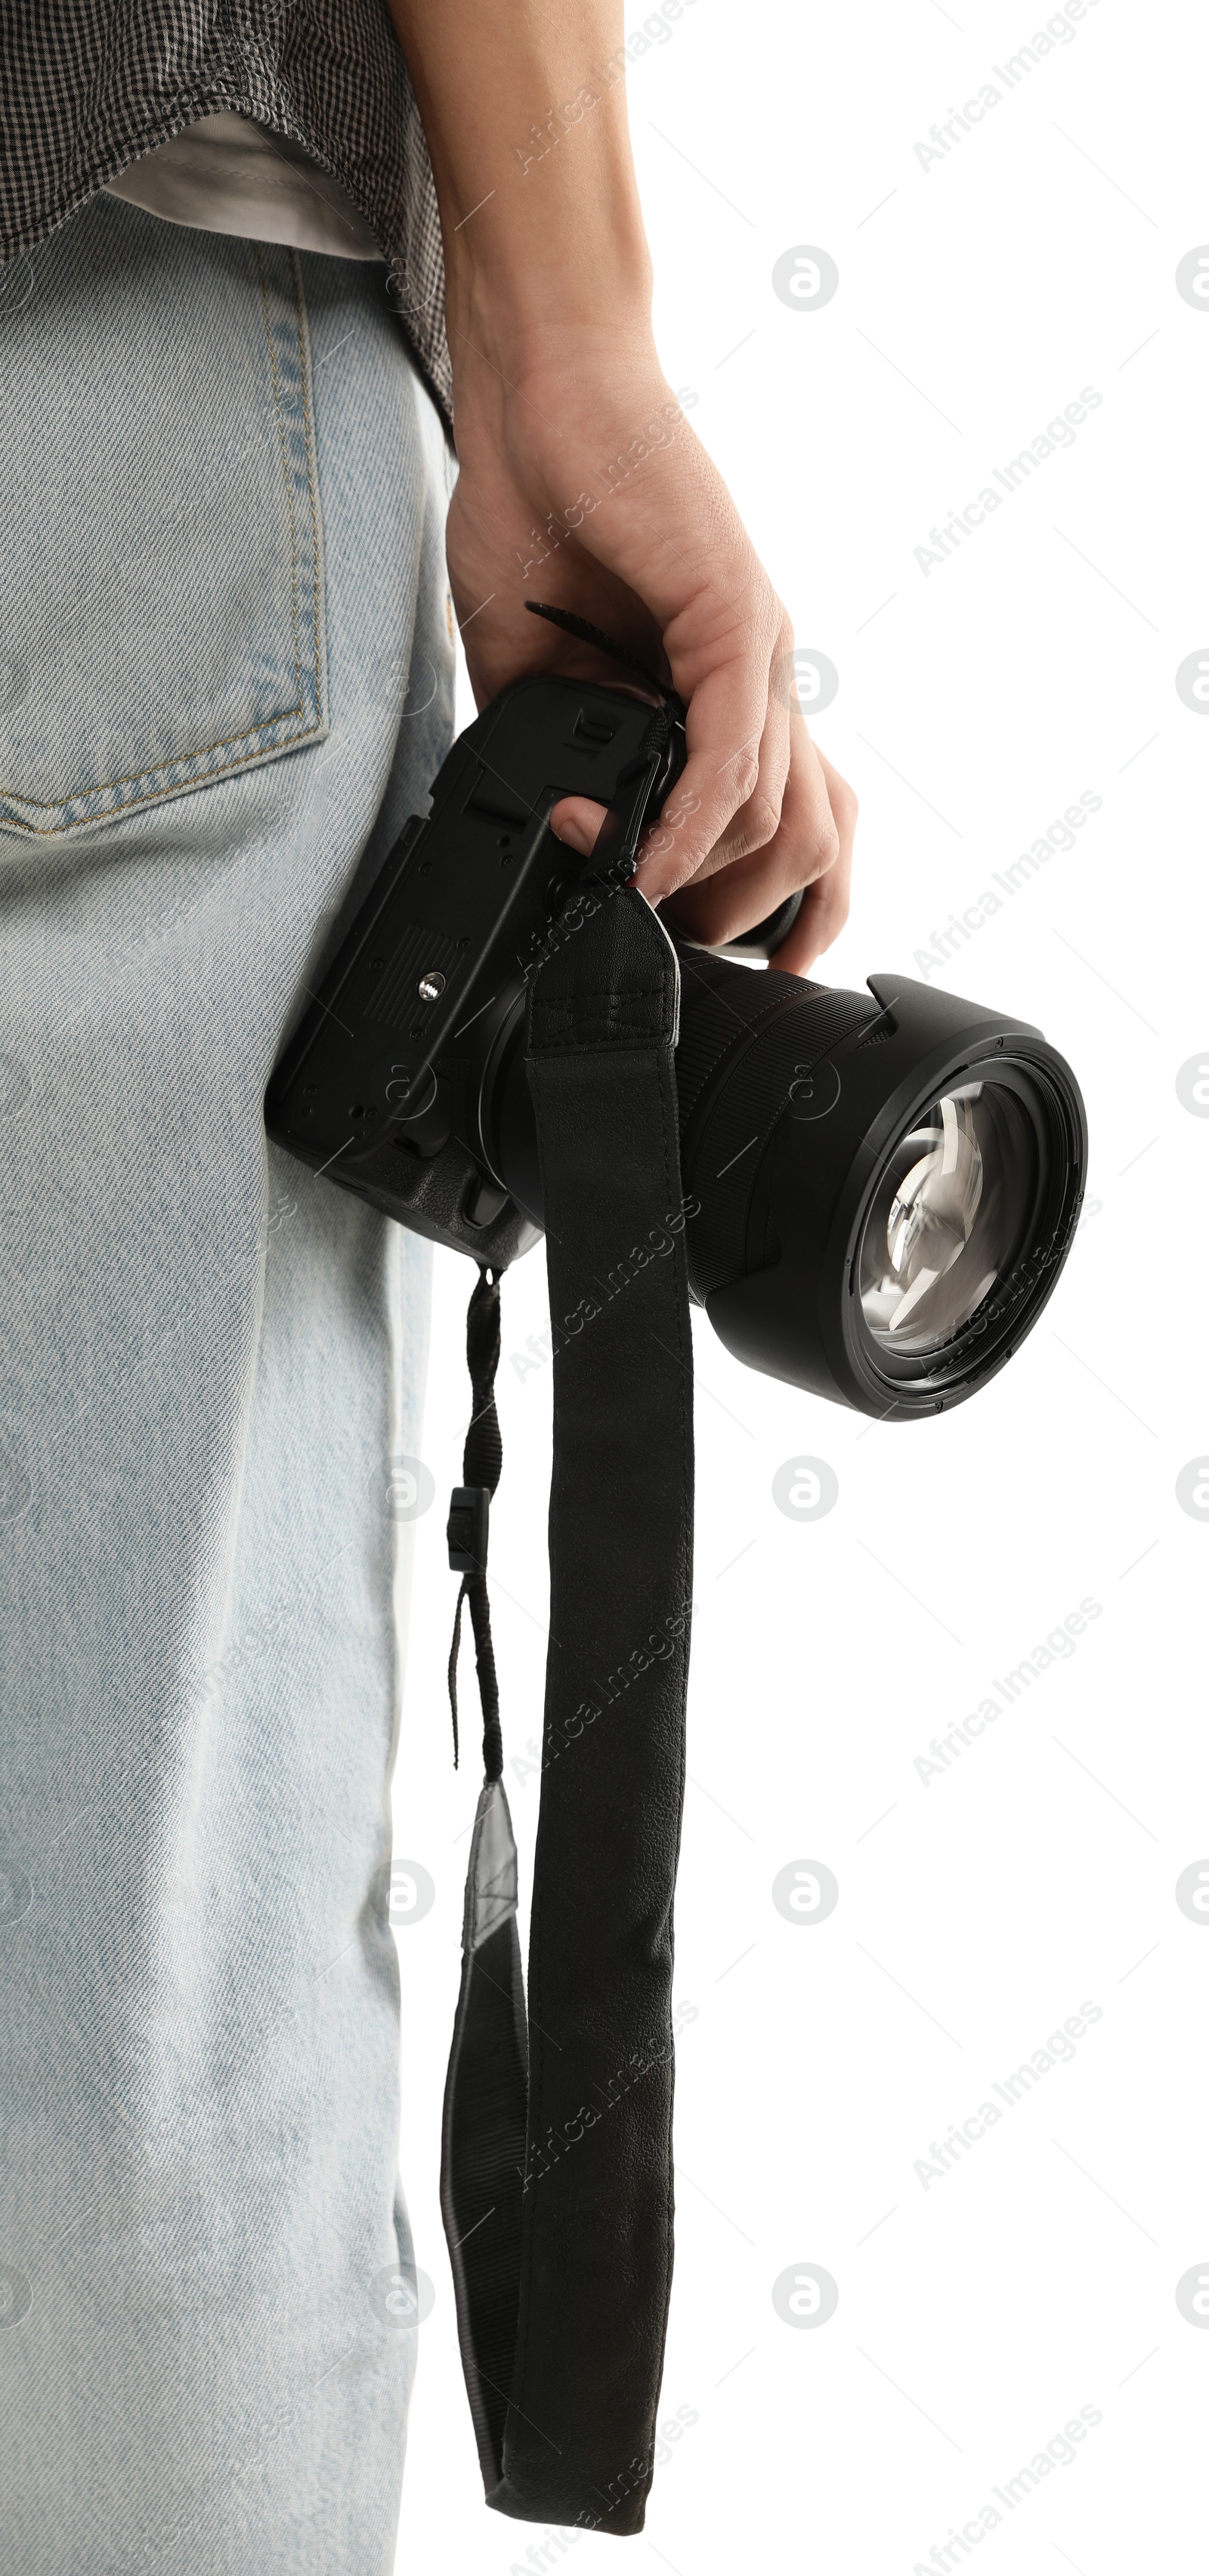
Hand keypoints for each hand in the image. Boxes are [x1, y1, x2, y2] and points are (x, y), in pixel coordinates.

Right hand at [445, 329, 856, 975]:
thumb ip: (556, 749)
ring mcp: (759, 652)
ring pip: (779, 816)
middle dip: (742, 922)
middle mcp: (760, 679)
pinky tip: (641, 861)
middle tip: (662, 944)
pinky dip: (688, 827)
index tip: (682, 949)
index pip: (784, 823)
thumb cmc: (539, 502)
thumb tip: (551, 830)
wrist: (538, 391)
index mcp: (721, 692)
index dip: (755, 907)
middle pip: (808, 843)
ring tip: (626, 896)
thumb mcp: (530, 665)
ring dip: (701, 882)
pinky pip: (734, 756)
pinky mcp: (738, 619)